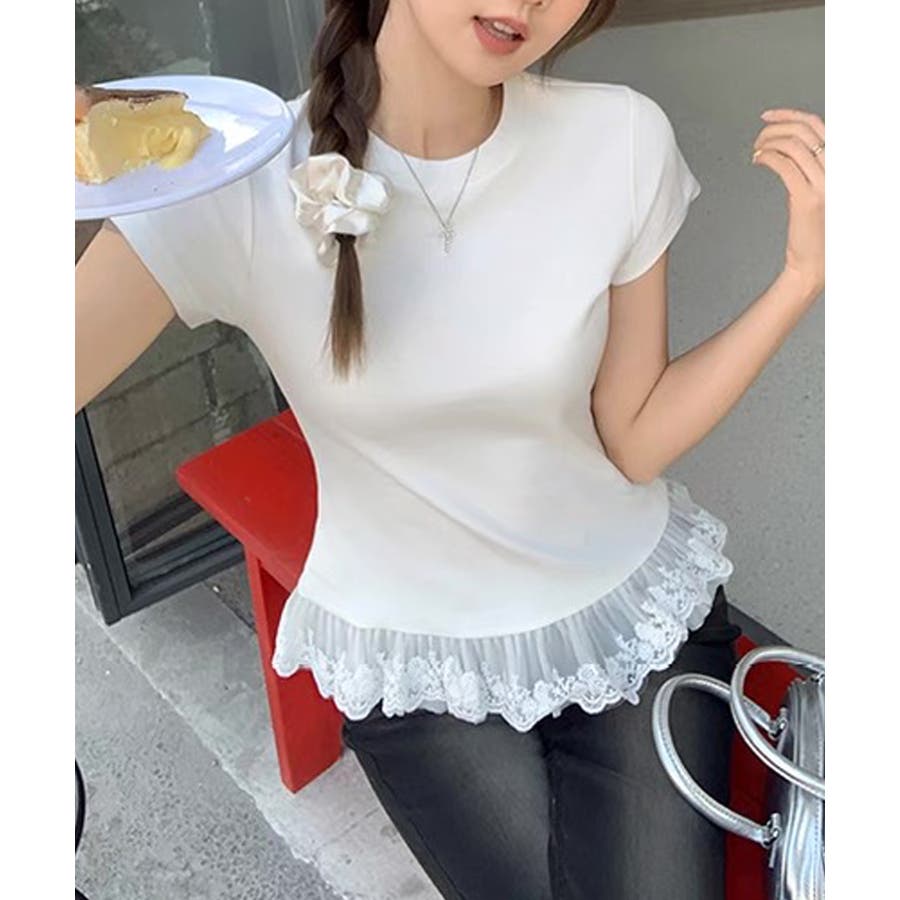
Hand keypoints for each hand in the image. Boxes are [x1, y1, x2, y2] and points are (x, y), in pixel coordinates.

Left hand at [752, 107, 824, 299]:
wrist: (815, 261)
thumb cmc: (814, 230)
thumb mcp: (816, 189)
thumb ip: (808, 167)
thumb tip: (787, 146)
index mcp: (840, 165)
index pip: (819, 125)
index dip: (791, 115)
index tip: (768, 117)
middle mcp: (837, 170)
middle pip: (804, 130)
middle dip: (776, 127)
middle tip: (758, 136)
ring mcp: (824, 183)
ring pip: (793, 145)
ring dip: (767, 143)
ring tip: (756, 152)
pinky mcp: (807, 198)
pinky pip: (784, 165)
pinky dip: (767, 158)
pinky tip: (758, 161)